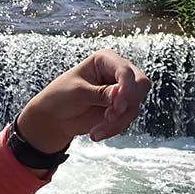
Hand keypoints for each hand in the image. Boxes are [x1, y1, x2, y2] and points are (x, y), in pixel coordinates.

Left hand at [15, 50, 152, 152]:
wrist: (54, 118)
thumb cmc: (60, 96)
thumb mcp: (78, 93)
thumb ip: (100, 93)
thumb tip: (120, 93)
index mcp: (105, 60)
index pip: (126, 70)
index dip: (126, 88)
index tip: (117, 106)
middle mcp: (116, 73)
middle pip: (141, 85)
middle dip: (128, 104)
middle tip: (110, 116)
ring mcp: (121, 91)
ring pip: (134, 106)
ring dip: (117, 122)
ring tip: (95, 131)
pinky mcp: (120, 108)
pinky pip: (127, 119)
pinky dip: (113, 129)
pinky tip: (95, 133)